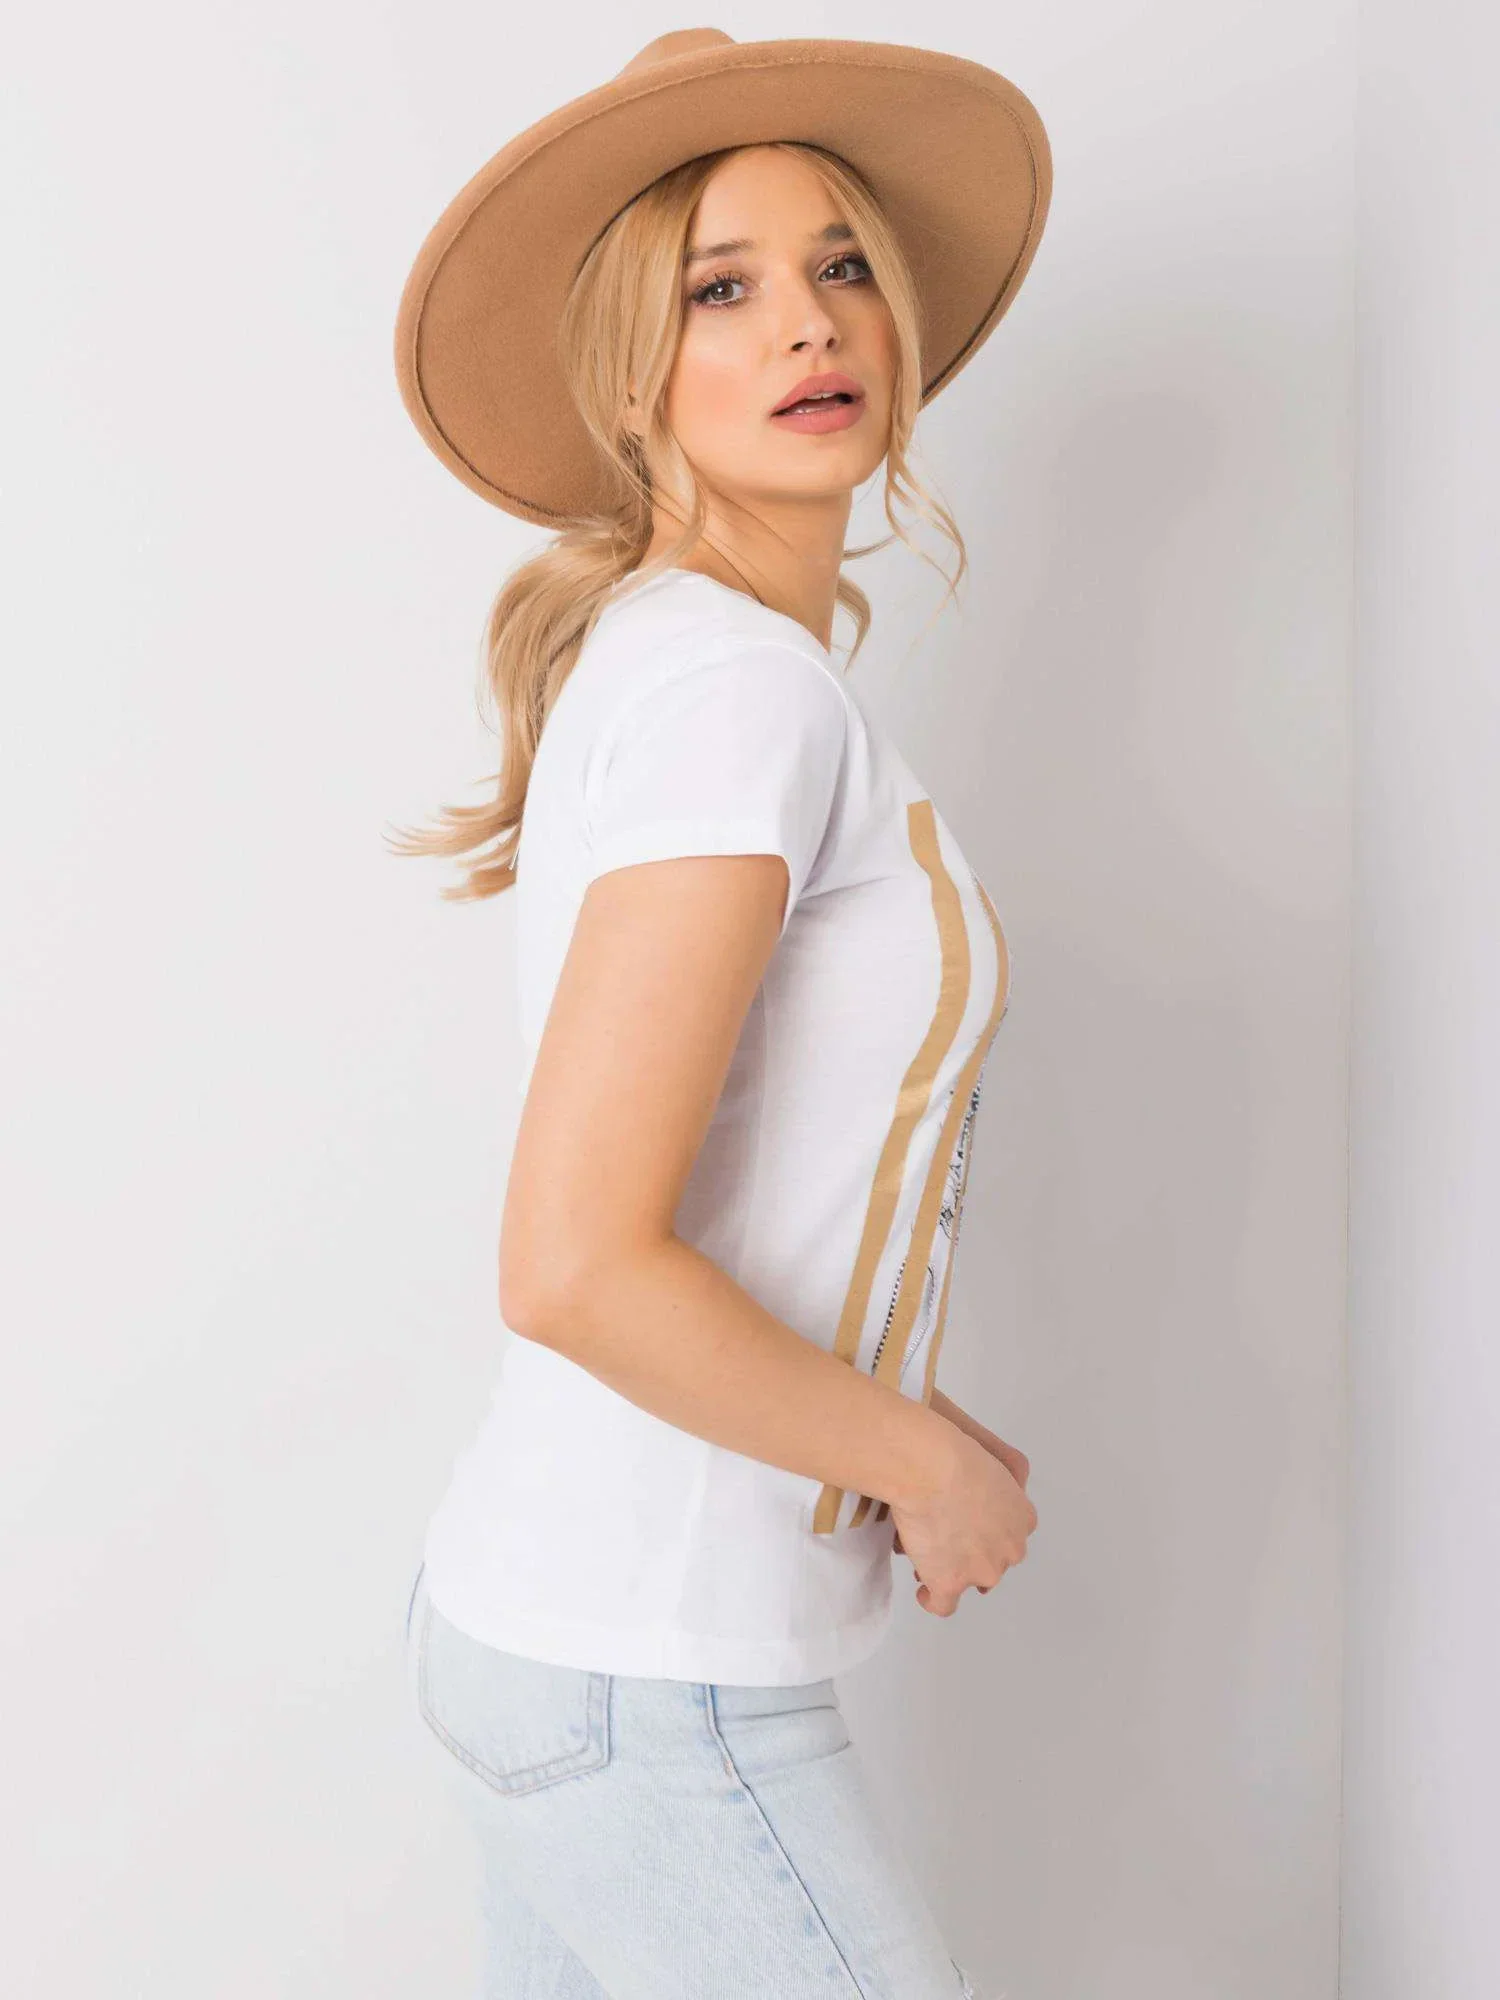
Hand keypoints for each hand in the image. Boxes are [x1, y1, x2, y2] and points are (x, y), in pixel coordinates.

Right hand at [889, 1394, 1035, 1608]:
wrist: (932, 1469)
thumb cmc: (957, 1452)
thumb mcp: (995, 1459)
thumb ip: (994, 1488)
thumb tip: (976, 1502)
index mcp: (1022, 1518)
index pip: (1009, 1538)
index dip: (987, 1534)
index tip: (968, 1527)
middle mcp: (1010, 1549)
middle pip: (993, 1563)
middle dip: (972, 1555)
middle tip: (945, 1538)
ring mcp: (981, 1570)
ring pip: (970, 1583)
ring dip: (952, 1572)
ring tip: (927, 1554)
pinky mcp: (950, 1583)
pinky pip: (943, 1605)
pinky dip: (932, 1598)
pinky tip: (922, 1588)